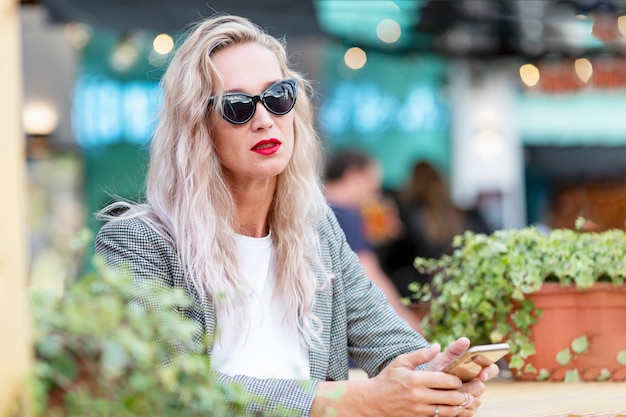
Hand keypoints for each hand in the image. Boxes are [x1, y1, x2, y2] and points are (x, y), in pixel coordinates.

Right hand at [356, 345, 477, 416]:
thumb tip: (437, 347)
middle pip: (450, 397)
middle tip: (467, 391)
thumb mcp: (401, 362)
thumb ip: (420, 355)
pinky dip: (447, 414)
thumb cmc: (387, 379)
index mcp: (415, 379)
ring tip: (463, 402)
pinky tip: (451, 409)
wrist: (373, 401)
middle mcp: (418, 395)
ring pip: (447, 411)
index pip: (445, 380)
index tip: (459, 379)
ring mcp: (418, 409)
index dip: (456, 380)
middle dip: (462, 395)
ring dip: (458, 406)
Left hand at [426, 337, 499, 415]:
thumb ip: (454, 350)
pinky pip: (469, 412)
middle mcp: (476, 384)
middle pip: (481, 387)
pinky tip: (449, 404)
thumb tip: (465, 339)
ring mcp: (473, 398)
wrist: (424, 389)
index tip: (482, 374)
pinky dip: (459, 409)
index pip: (491, 369)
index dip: (489, 371)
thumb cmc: (435, 372)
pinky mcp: (468, 410)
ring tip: (449, 395)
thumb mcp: (442, 360)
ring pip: (476, 401)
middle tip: (459, 387)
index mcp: (474, 370)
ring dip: (462, 398)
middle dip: (470, 387)